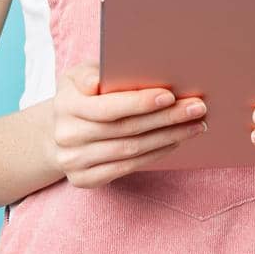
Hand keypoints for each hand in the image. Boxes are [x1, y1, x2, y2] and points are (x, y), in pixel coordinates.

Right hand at [49, 61, 209, 187]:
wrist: (56, 131)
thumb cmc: (79, 95)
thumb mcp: (78, 75)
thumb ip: (93, 73)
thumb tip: (105, 78)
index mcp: (65, 104)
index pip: (108, 107)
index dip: (140, 102)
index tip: (171, 95)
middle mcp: (67, 135)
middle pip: (125, 129)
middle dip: (166, 118)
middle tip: (197, 108)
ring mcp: (73, 161)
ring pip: (130, 150)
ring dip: (168, 137)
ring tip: (194, 124)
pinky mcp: (83, 179)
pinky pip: (126, 168)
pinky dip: (155, 154)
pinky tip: (175, 142)